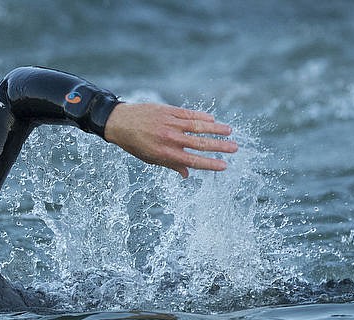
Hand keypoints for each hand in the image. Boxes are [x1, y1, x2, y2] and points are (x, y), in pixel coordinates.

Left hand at [104, 103, 237, 177]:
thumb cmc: (134, 143)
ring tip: (229, 132)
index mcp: (165, 154)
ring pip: (198, 126)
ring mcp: (170, 123)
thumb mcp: (150, 159)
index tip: (224, 166)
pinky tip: (212, 119)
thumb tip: (187, 174)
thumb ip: (170, 165)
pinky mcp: (168, 110)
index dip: (210, 164)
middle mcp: (170, 139)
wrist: (119, 122)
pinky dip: (201, 116)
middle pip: (200, 143)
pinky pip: (189, 114)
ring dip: (216, 128)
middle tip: (234, 148)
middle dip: (219, 147)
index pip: (193, 161)